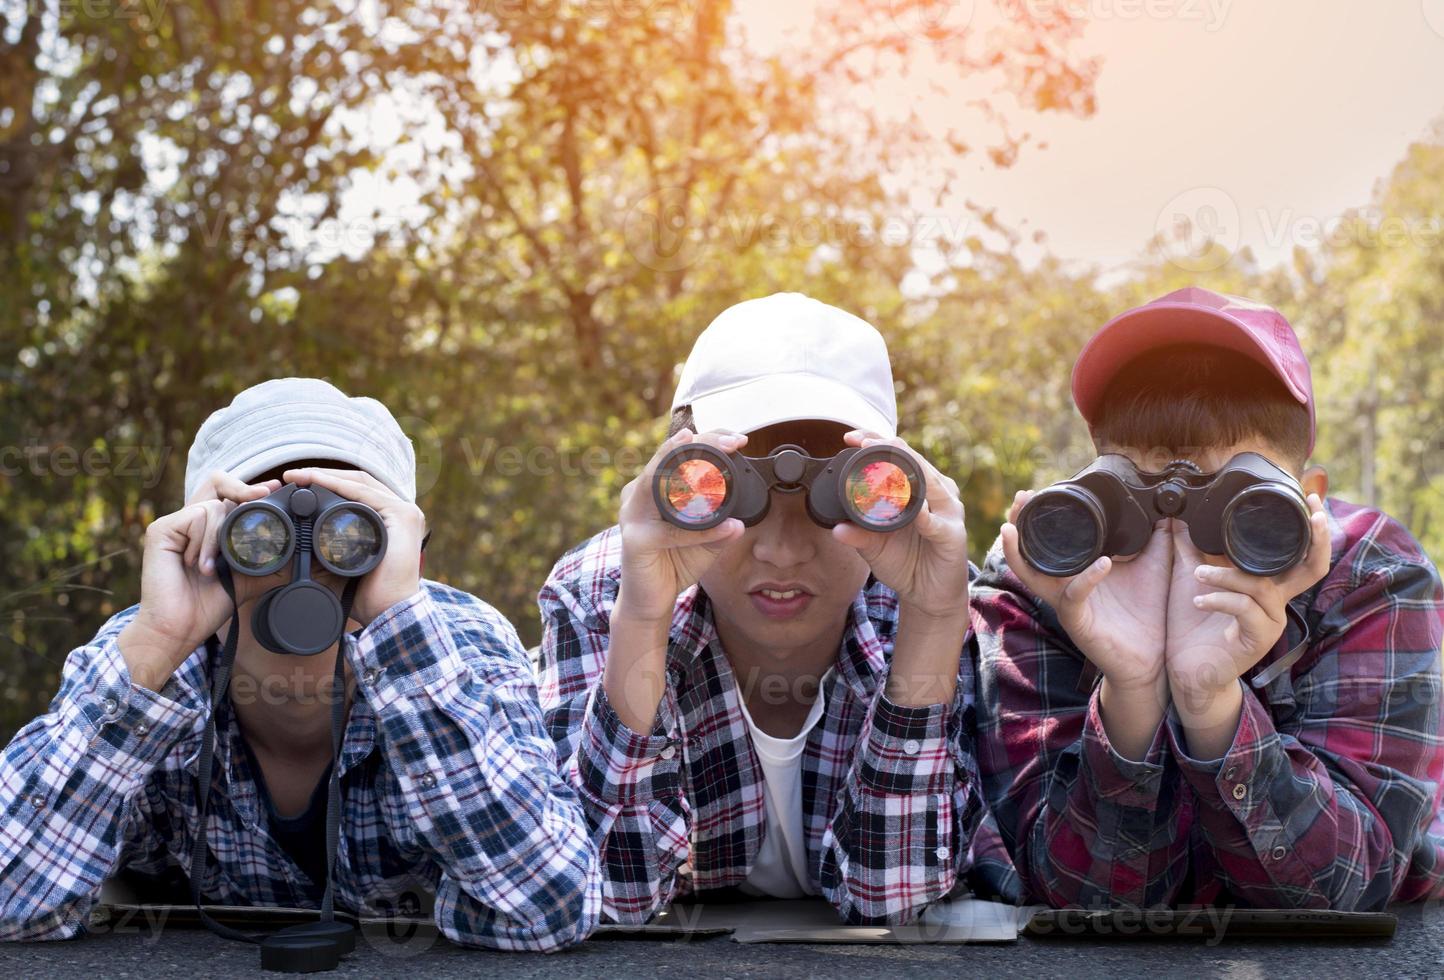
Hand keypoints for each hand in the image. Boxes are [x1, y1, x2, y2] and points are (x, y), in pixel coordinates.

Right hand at [119, 474, 283, 689]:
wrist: (181, 628)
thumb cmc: (208, 605)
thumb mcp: (248, 578)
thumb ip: (270, 561)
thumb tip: (305, 553)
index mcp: (208, 529)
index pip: (229, 495)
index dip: (250, 490)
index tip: (275, 488)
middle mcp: (190, 521)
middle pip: (217, 481)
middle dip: (242, 488)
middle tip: (261, 496)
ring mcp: (174, 523)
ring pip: (214, 505)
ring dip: (222, 536)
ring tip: (214, 568)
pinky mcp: (161, 529)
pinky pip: (196, 517)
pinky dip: (206, 542)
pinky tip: (201, 566)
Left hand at [283, 467, 427, 625]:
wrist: (388, 612)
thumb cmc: (370, 596)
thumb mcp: (345, 566)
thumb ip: (330, 553)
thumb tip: (299, 545)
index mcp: (391, 521)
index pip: (358, 492)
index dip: (329, 484)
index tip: (298, 484)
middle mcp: (401, 512)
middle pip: (359, 483)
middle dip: (324, 476)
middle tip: (292, 476)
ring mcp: (404, 511)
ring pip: (360, 483)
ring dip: (326, 476)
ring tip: (297, 476)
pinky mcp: (401, 515)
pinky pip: (363, 493)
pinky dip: (338, 485)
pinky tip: (316, 481)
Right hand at [614, 428, 748, 624]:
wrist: (650, 601)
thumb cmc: (673, 564)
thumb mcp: (704, 540)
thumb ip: (720, 527)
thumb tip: (743, 521)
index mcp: (652, 488)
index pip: (677, 453)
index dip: (707, 441)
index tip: (738, 439)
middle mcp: (637, 495)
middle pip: (667, 458)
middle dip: (702, 444)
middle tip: (732, 442)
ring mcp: (633, 516)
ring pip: (659, 482)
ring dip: (689, 468)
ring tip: (717, 457)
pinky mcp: (635, 541)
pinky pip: (672, 531)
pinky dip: (703, 530)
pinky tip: (726, 527)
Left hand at [830, 431, 969, 622]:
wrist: (929, 597)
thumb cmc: (907, 563)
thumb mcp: (875, 547)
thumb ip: (859, 534)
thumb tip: (837, 528)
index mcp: (918, 489)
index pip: (900, 456)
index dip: (877, 442)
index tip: (850, 437)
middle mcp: (936, 493)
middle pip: (915, 461)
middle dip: (889, 448)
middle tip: (864, 441)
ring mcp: (948, 513)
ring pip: (930, 484)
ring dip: (909, 470)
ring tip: (887, 459)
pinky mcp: (953, 536)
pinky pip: (937, 524)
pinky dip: (926, 518)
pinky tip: (916, 513)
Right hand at [1002, 492, 1171, 692]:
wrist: (1152, 658)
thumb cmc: (1146, 614)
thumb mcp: (1153, 568)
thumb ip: (1157, 540)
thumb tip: (1166, 510)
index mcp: (1076, 572)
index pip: (1045, 542)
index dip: (1032, 519)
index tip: (1031, 493)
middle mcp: (1064, 586)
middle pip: (1026, 555)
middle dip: (1016, 526)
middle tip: (1019, 500)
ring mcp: (1067, 604)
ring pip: (1033, 576)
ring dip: (1020, 552)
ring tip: (1015, 528)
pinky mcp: (1078, 622)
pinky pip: (1073, 598)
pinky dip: (1085, 579)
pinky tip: (1101, 563)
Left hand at [1165, 494, 1330, 706]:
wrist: (1186, 671)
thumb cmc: (1193, 627)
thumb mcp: (1192, 581)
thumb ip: (1191, 550)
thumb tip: (1180, 518)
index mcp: (1267, 586)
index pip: (1301, 556)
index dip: (1313, 530)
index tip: (1310, 499)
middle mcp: (1276, 603)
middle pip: (1312, 569)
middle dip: (1316, 539)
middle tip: (1310, 513)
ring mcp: (1270, 622)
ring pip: (1262, 587)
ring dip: (1227, 576)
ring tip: (1197, 574)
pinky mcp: (1257, 640)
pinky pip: (1245, 610)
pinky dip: (1221, 600)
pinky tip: (1199, 600)